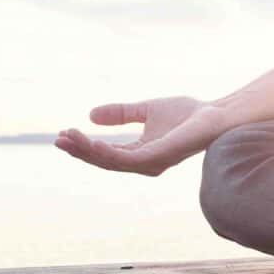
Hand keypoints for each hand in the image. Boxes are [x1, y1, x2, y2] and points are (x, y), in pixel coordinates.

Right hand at [55, 96, 230, 175]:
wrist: (214, 114)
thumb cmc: (188, 114)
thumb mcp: (146, 110)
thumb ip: (121, 114)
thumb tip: (90, 115)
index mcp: (141, 153)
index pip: (107, 153)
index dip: (85, 145)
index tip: (64, 133)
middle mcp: (144, 163)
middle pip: (105, 161)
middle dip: (80, 151)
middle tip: (58, 139)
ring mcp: (151, 163)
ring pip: (111, 161)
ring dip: (88, 150)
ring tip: (68, 137)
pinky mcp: (158, 158)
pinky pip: (126, 159)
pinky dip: (107, 152)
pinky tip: (93, 142)